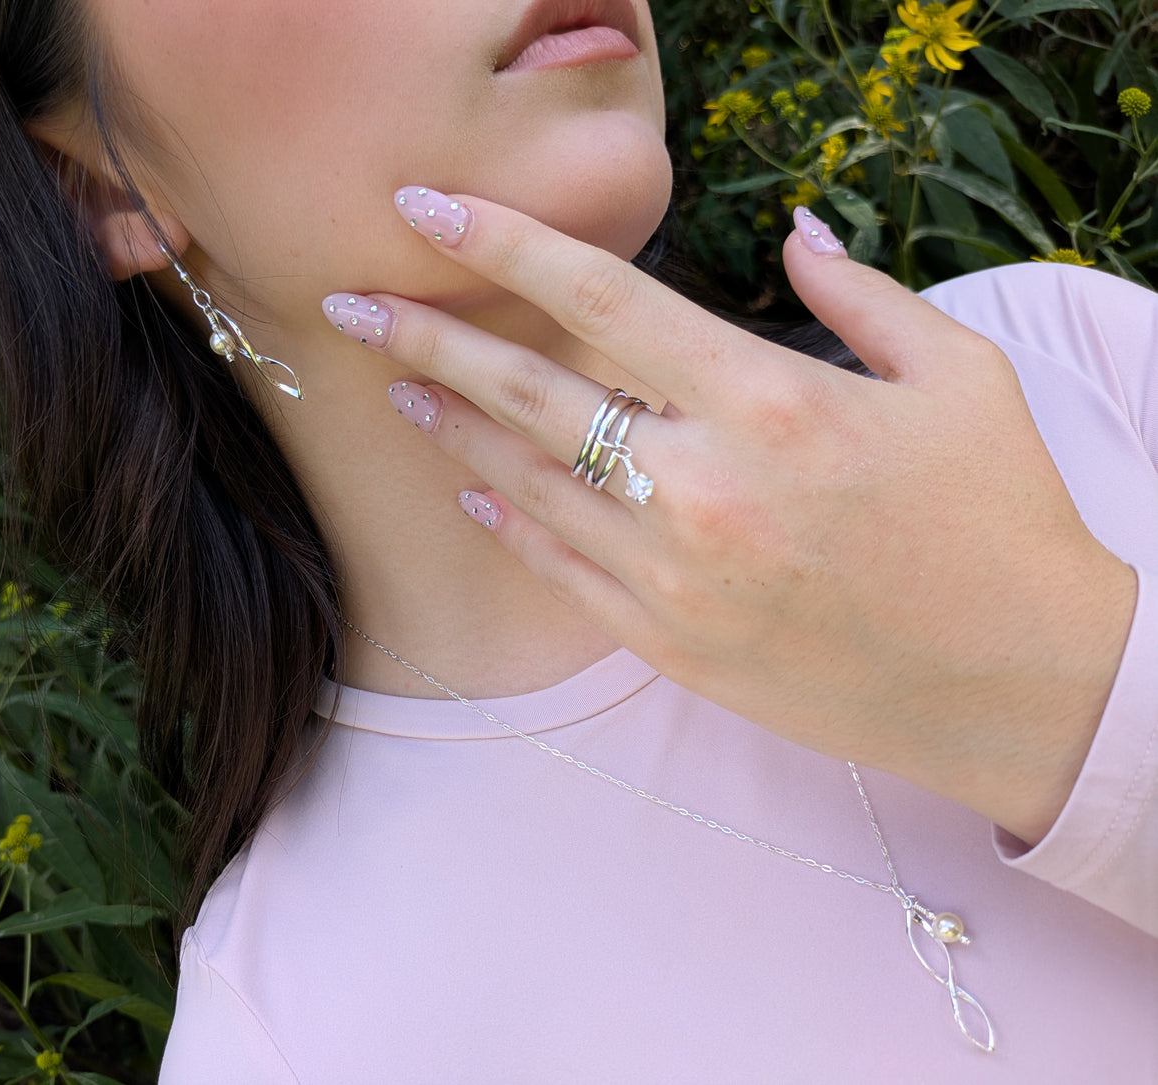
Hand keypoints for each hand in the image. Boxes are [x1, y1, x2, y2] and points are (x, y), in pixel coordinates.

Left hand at [325, 190, 1136, 843]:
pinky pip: (558, 570)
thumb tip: (793, 236)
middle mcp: (702, 485)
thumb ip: (862, 294)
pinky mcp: (670, 643)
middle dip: (426, 336)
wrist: (1020, 685)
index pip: (600, 298)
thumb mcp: (961, 376)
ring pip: (526, 481)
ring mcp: (675, 575)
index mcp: (769, 399)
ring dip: (449, 424)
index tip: (426, 208)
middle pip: (529, 391)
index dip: (502, 243)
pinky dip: (505, 520)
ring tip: (392, 381)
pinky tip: (463, 483)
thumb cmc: (1000, 521)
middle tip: (350, 303)